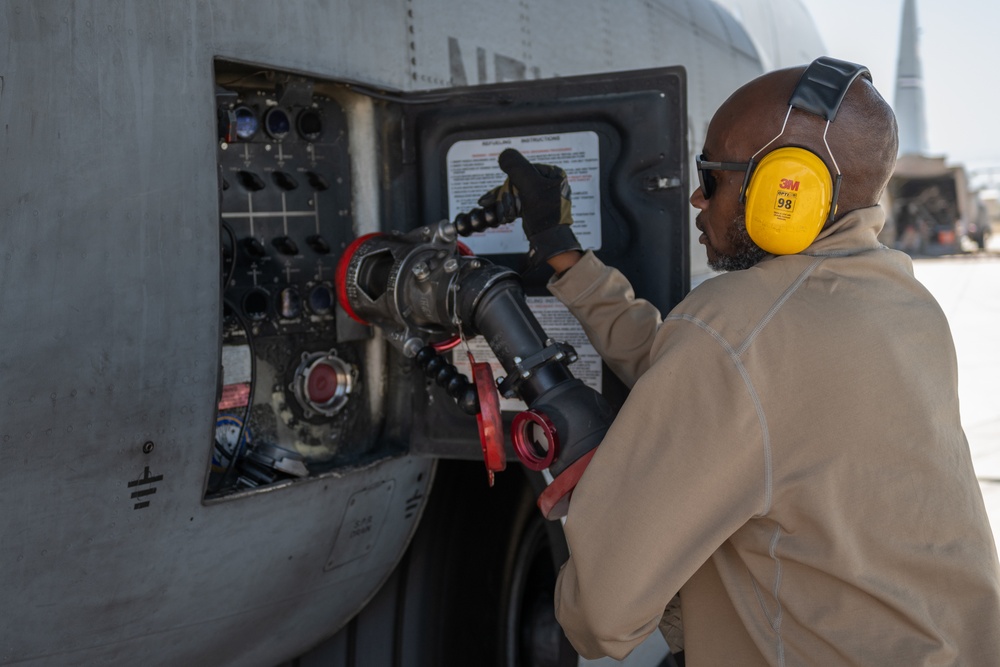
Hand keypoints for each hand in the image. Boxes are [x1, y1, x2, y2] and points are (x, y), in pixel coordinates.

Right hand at [480, 149, 581, 265]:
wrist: (549, 241)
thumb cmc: (546, 215)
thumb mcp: (531, 186)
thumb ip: (517, 167)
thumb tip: (505, 154)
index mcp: (553, 173)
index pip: (524, 169)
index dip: (513, 182)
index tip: (512, 195)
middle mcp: (549, 182)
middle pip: (518, 181)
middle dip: (508, 196)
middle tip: (503, 207)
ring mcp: (542, 195)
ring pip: (515, 192)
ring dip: (506, 203)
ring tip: (502, 215)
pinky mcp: (535, 207)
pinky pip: (518, 201)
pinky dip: (509, 207)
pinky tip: (502, 215)